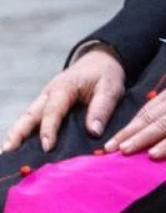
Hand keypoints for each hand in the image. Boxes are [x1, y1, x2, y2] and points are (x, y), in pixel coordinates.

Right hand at [4, 48, 125, 152]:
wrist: (100, 60)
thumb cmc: (105, 74)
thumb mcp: (110, 88)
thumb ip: (102, 108)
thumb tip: (94, 132)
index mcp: (64, 88)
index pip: (52, 111)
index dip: (49, 129)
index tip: (47, 147)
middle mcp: (49, 94)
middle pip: (30, 115)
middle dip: (18, 133)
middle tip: (8, 151)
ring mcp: (45, 99)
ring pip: (27, 117)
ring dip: (17, 134)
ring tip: (7, 152)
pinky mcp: (46, 105)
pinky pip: (33, 119)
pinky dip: (24, 131)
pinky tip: (19, 147)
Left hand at [105, 70, 165, 159]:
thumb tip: (157, 120)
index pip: (147, 110)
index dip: (129, 126)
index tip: (114, 140)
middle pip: (150, 118)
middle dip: (128, 134)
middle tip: (109, 149)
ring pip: (162, 126)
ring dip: (142, 139)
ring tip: (125, 152)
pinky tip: (155, 154)